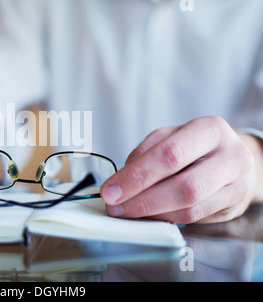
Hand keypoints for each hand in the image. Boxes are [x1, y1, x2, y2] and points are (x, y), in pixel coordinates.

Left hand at [100, 116, 259, 223]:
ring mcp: (238, 183)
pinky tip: (148, 215)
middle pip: (184, 186)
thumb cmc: (194, 146)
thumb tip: (120, 182)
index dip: (137, 176)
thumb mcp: (169, 137)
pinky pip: (195, 218)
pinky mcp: (235, 206)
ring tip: (127, 211)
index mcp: (210, 130)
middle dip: (142, 200)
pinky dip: (166, 218)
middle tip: (115, 207)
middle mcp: (232, 156)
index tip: (110, 191)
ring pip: (190, 207)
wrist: (231, 159)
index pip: (170, 155)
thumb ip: (144, 154)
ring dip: (151, 213)